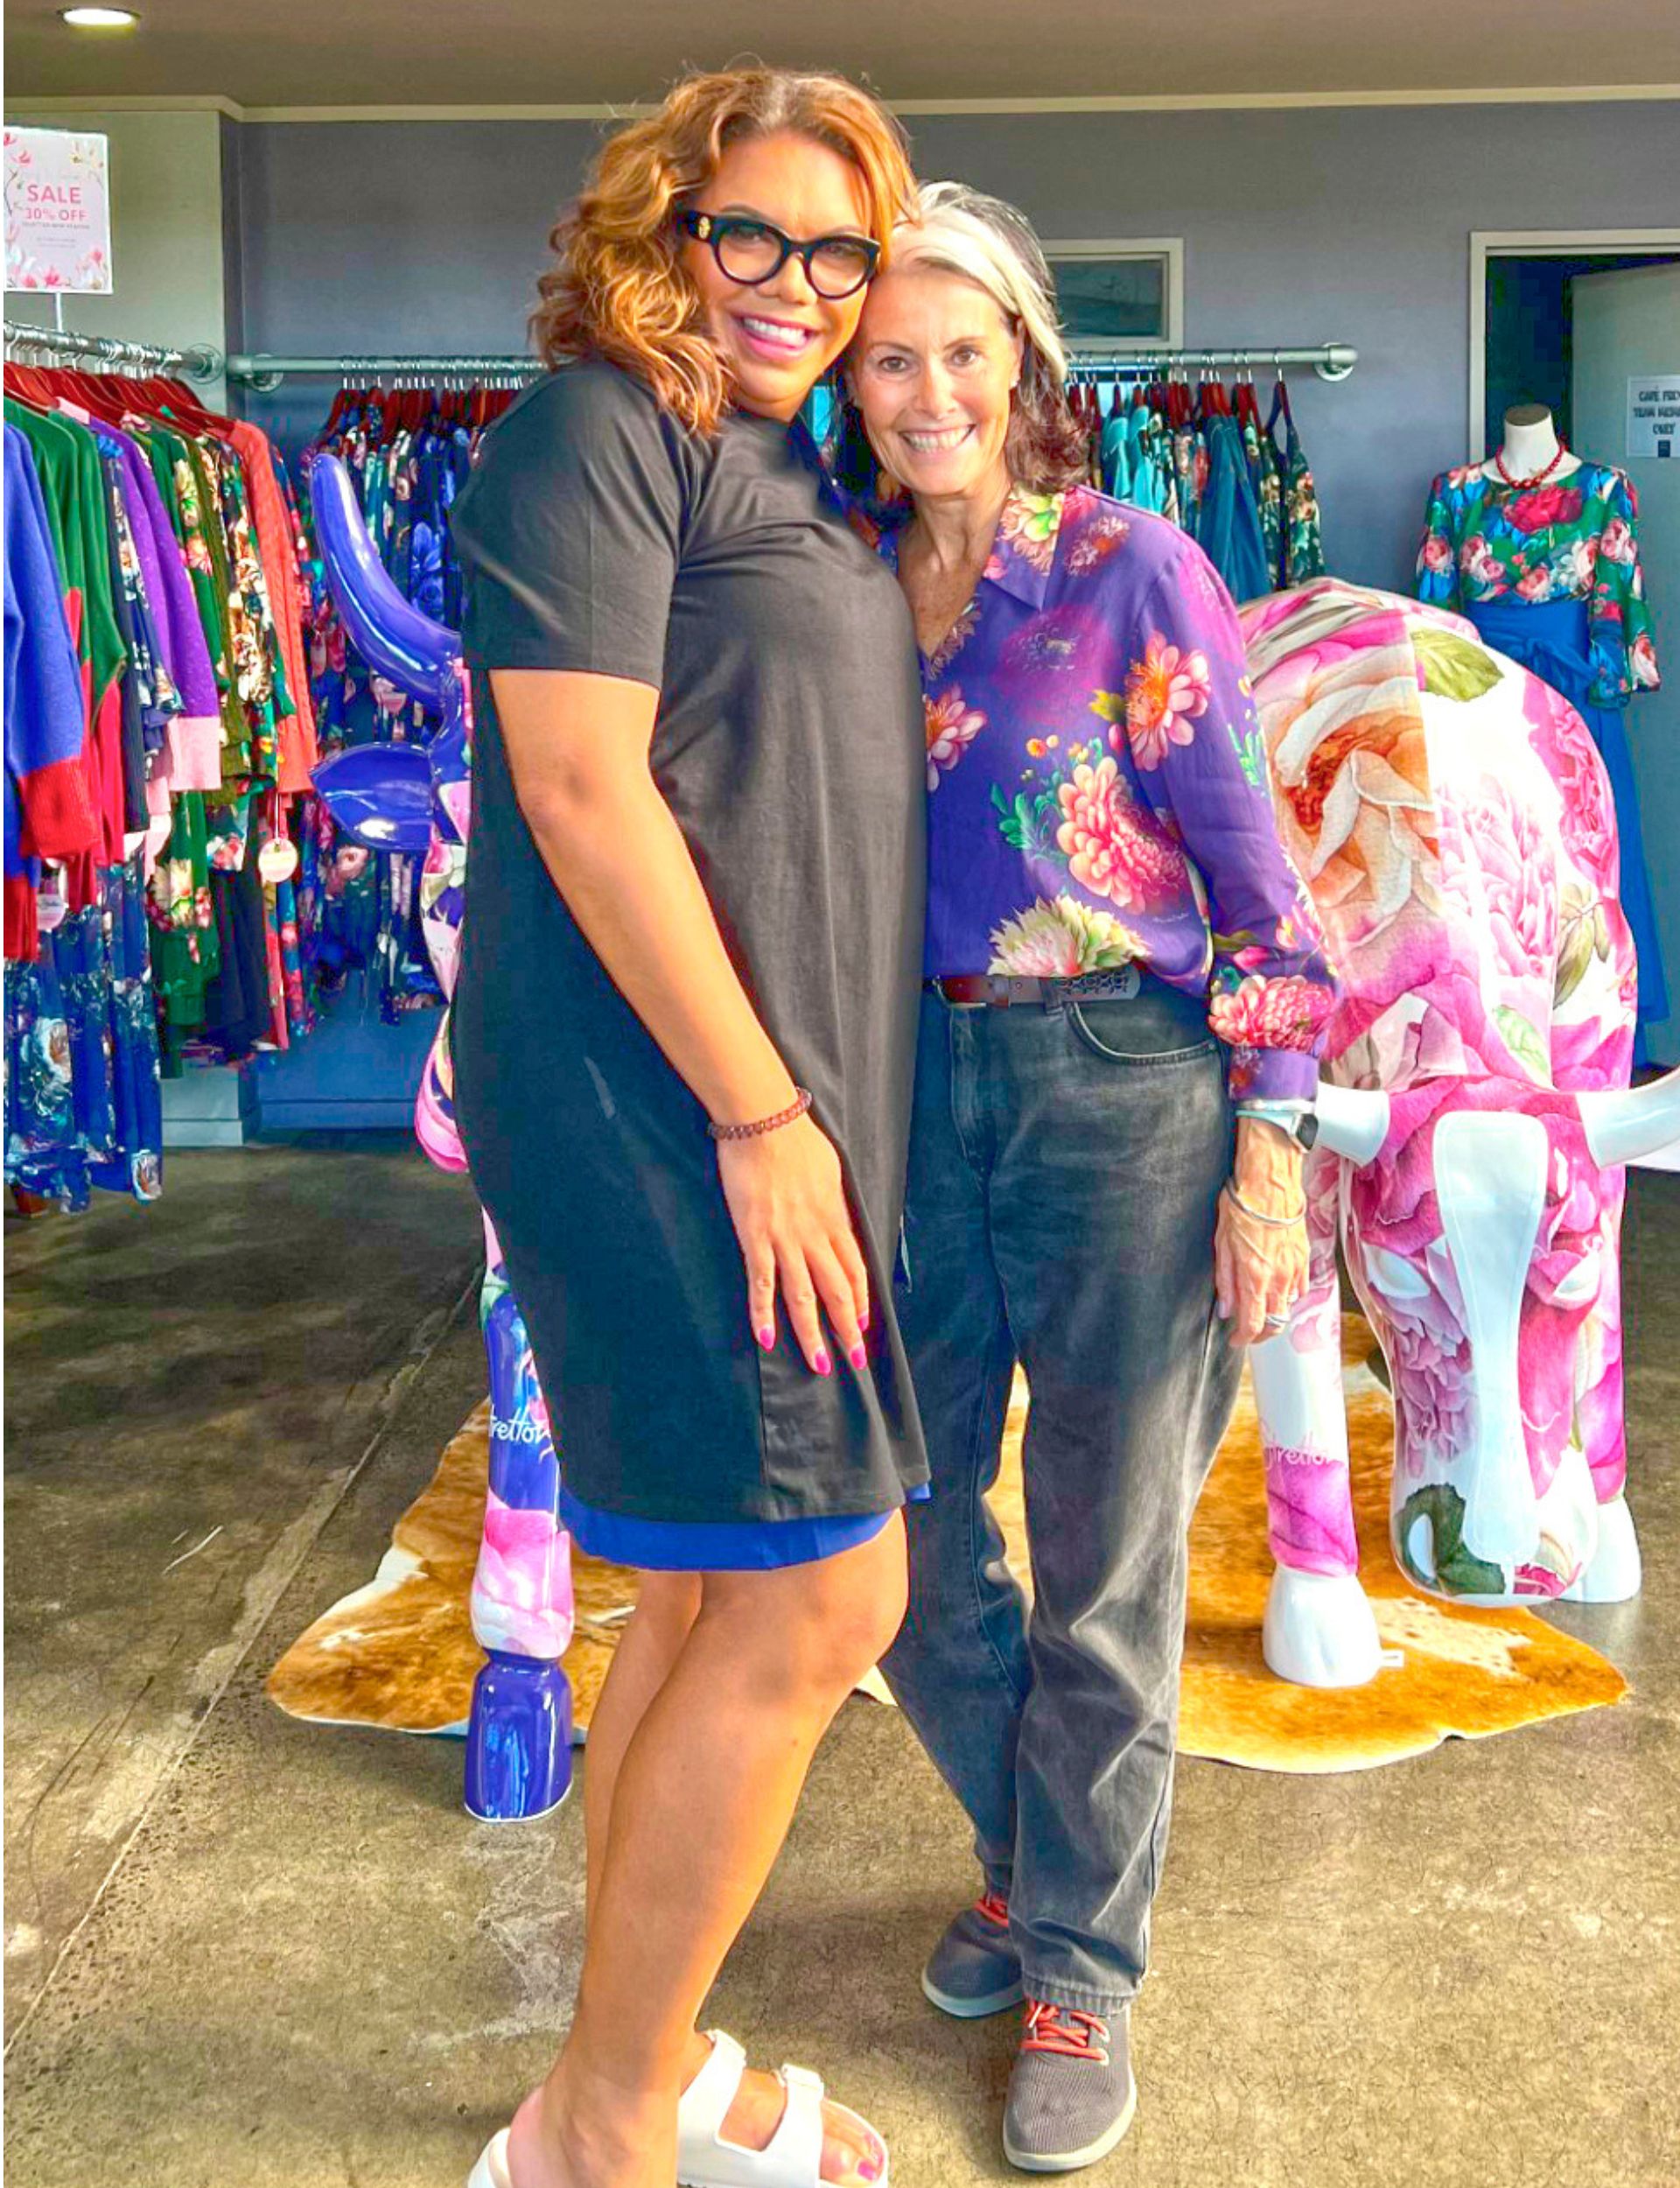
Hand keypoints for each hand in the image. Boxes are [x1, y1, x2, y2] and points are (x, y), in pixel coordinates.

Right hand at [716, 1116, 870, 1376]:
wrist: (765, 1122)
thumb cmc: (796, 1139)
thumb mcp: (829, 1171)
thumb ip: (832, 1201)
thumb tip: (834, 1216)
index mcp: (835, 1218)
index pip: (855, 1270)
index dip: (862, 1302)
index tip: (864, 1325)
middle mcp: (816, 1235)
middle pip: (838, 1291)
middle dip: (848, 1329)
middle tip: (854, 1361)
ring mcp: (786, 1239)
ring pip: (804, 1296)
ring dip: (812, 1333)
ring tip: (819, 1365)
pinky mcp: (755, 1237)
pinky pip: (762, 1283)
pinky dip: (764, 1313)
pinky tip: (767, 1339)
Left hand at [1214, 1120, 1307, 1347]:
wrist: (1270, 1180)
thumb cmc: (1242, 1206)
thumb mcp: (1222, 1243)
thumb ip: (1225, 1281)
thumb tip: (1226, 1309)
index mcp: (1255, 1277)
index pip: (1253, 1324)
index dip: (1243, 1338)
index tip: (1235, 1339)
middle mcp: (1279, 1278)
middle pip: (1275, 1322)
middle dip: (1261, 1333)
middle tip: (1247, 1331)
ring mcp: (1295, 1268)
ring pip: (1288, 1306)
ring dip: (1275, 1314)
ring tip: (1260, 1309)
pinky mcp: (1305, 1257)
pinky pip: (1300, 1288)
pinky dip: (1289, 1296)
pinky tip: (1278, 1290)